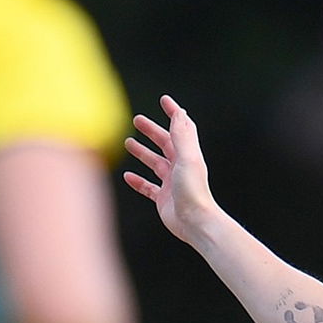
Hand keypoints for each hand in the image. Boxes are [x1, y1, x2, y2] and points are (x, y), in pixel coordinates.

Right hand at [124, 94, 215, 243]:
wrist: (195, 222)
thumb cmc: (193, 191)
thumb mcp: (187, 158)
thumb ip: (182, 135)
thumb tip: (180, 112)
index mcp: (187, 155)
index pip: (181, 128)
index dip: (174, 113)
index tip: (164, 100)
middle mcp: (180, 168)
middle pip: (165, 143)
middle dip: (152, 131)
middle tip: (137, 120)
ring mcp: (171, 183)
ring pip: (154, 163)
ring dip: (143, 152)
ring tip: (128, 142)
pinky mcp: (163, 199)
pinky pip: (148, 187)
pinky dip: (138, 181)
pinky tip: (127, 176)